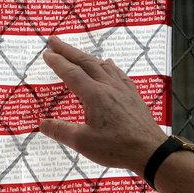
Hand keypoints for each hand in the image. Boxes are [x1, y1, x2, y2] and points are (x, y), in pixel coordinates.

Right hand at [39, 36, 166, 176]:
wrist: (151, 152)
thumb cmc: (117, 147)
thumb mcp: (82, 142)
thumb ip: (60, 131)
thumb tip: (42, 124)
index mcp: (94, 95)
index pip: (71, 73)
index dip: (57, 62)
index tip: (46, 53)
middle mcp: (108, 86)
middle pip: (85, 62)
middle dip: (67, 50)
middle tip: (54, 40)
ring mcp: (122, 89)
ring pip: (101, 65)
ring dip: (85, 56)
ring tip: (75, 51)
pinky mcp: (133, 95)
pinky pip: (118, 73)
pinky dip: (108, 65)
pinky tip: (108, 63)